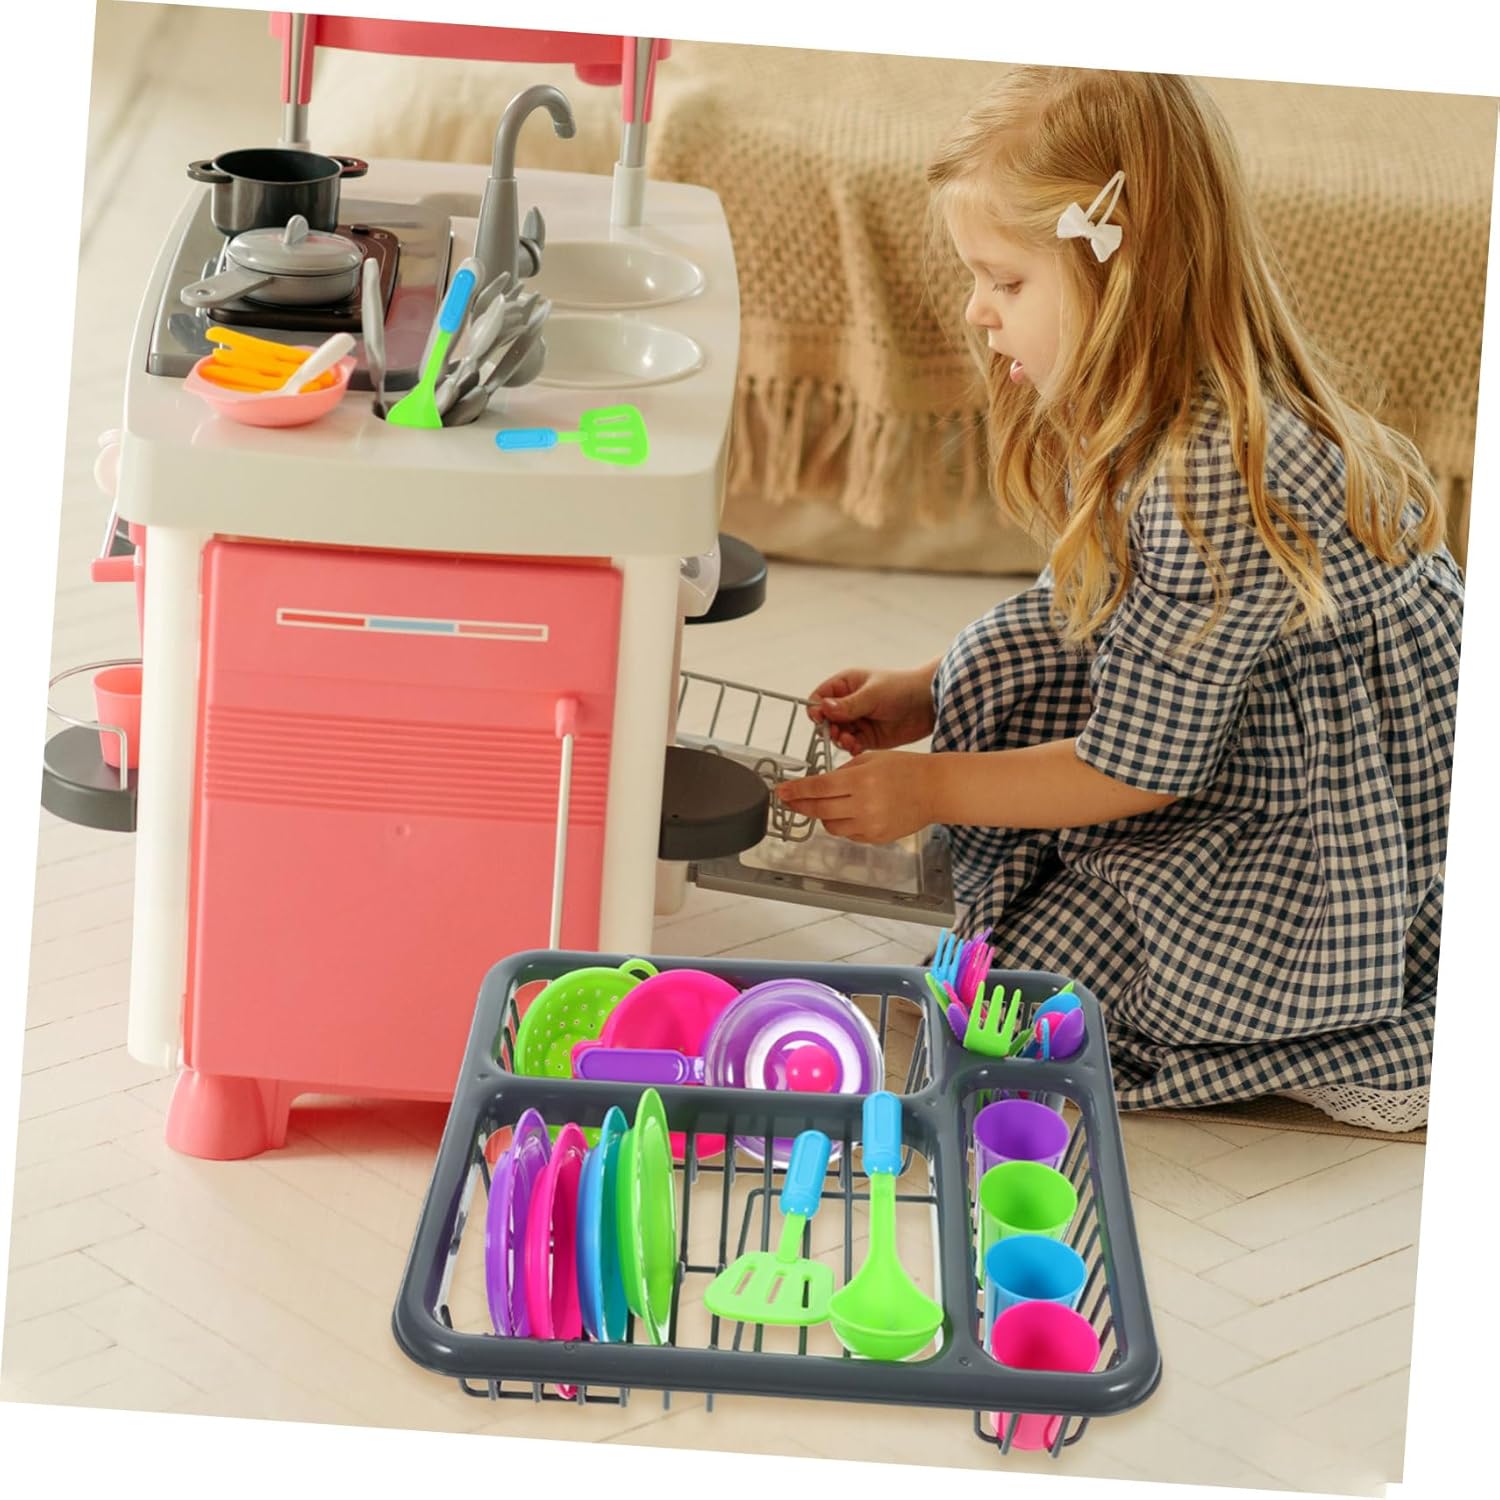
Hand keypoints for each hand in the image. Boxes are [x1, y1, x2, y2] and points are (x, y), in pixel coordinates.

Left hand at [775, 750, 933, 843]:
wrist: (934, 789)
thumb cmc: (906, 769)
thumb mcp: (871, 758)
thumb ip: (843, 771)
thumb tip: (819, 783)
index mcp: (860, 780)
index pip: (818, 787)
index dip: (796, 790)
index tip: (782, 791)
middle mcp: (863, 805)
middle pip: (819, 810)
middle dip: (799, 805)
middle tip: (789, 800)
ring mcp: (870, 825)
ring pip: (831, 826)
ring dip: (822, 815)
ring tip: (825, 804)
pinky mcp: (876, 838)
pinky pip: (849, 834)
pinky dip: (842, 824)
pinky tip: (849, 812)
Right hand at [806, 666, 936, 754]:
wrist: (929, 704)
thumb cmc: (903, 687)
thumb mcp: (873, 694)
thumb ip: (848, 704)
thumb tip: (824, 707)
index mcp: (846, 685)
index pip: (820, 697)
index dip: (816, 709)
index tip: (820, 718)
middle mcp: (848, 704)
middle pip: (826, 720)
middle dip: (828, 728)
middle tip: (837, 733)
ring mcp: (858, 721)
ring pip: (837, 735)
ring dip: (840, 740)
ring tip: (849, 740)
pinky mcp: (868, 738)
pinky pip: (851, 745)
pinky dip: (851, 748)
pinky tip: (856, 747)